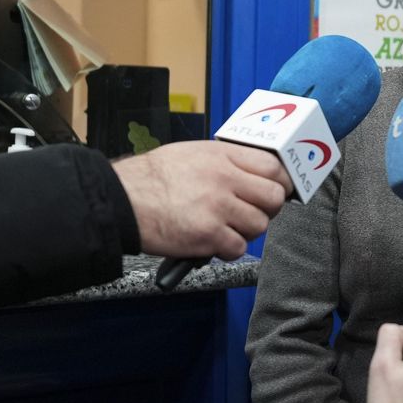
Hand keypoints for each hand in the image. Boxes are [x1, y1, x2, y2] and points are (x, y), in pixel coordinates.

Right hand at [112, 140, 292, 259]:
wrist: (121, 200)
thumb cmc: (151, 179)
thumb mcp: (192, 153)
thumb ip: (225, 162)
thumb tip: (253, 174)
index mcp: (222, 156)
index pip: (272, 166)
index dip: (280, 181)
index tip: (276, 189)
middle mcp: (224, 179)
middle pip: (273, 197)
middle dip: (267, 209)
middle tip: (253, 212)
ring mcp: (218, 208)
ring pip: (259, 225)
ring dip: (246, 231)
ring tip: (226, 228)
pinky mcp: (208, 235)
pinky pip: (239, 247)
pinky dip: (229, 249)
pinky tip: (214, 242)